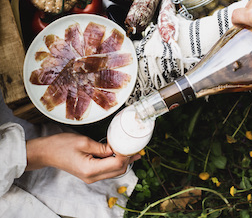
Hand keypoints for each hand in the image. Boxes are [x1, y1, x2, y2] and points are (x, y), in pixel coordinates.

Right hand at [26, 133, 140, 182]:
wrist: (46, 152)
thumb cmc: (62, 145)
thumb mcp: (84, 142)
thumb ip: (102, 147)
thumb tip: (116, 148)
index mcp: (90, 169)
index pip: (117, 164)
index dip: (127, 154)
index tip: (133, 144)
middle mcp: (92, 177)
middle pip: (118, 171)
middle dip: (129, 159)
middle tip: (137, 148)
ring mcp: (90, 177)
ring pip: (114, 171)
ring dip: (123, 161)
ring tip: (131, 150)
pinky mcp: (89, 173)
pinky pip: (107, 169)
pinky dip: (115, 162)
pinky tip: (119, 152)